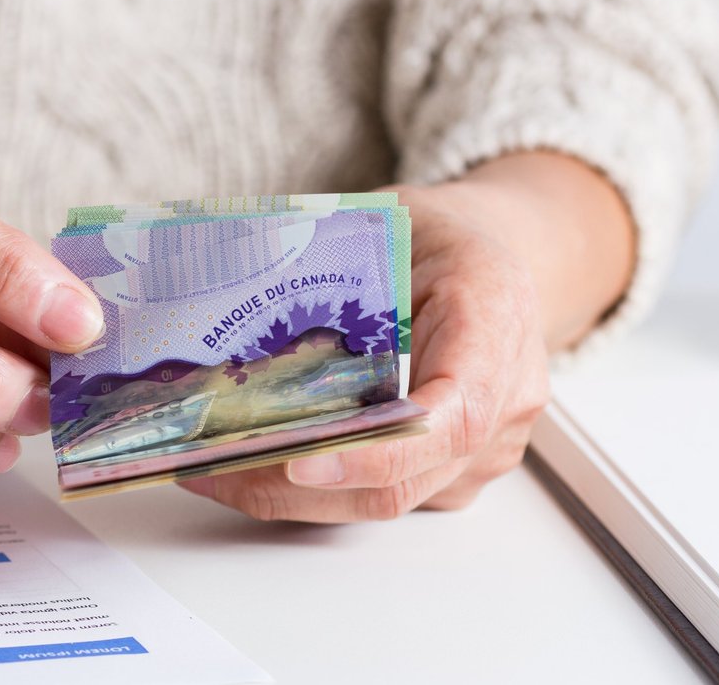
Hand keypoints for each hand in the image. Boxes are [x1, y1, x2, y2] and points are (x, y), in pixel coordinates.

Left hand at [181, 152, 633, 519]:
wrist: (501, 261)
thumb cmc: (443, 238)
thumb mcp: (394, 217)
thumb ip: (335, 260)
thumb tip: (235, 286)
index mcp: (494, 321)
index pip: (451, 417)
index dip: (376, 453)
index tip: (301, 465)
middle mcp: (505, 398)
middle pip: (405, 479)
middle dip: (298, 487)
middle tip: (214, 469)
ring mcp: (488, 447)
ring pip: (388, 500)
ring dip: (295, 498)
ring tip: (215, 471)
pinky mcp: (457, 472)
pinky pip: (387, 495)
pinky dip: (319, 491)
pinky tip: (255, 467)